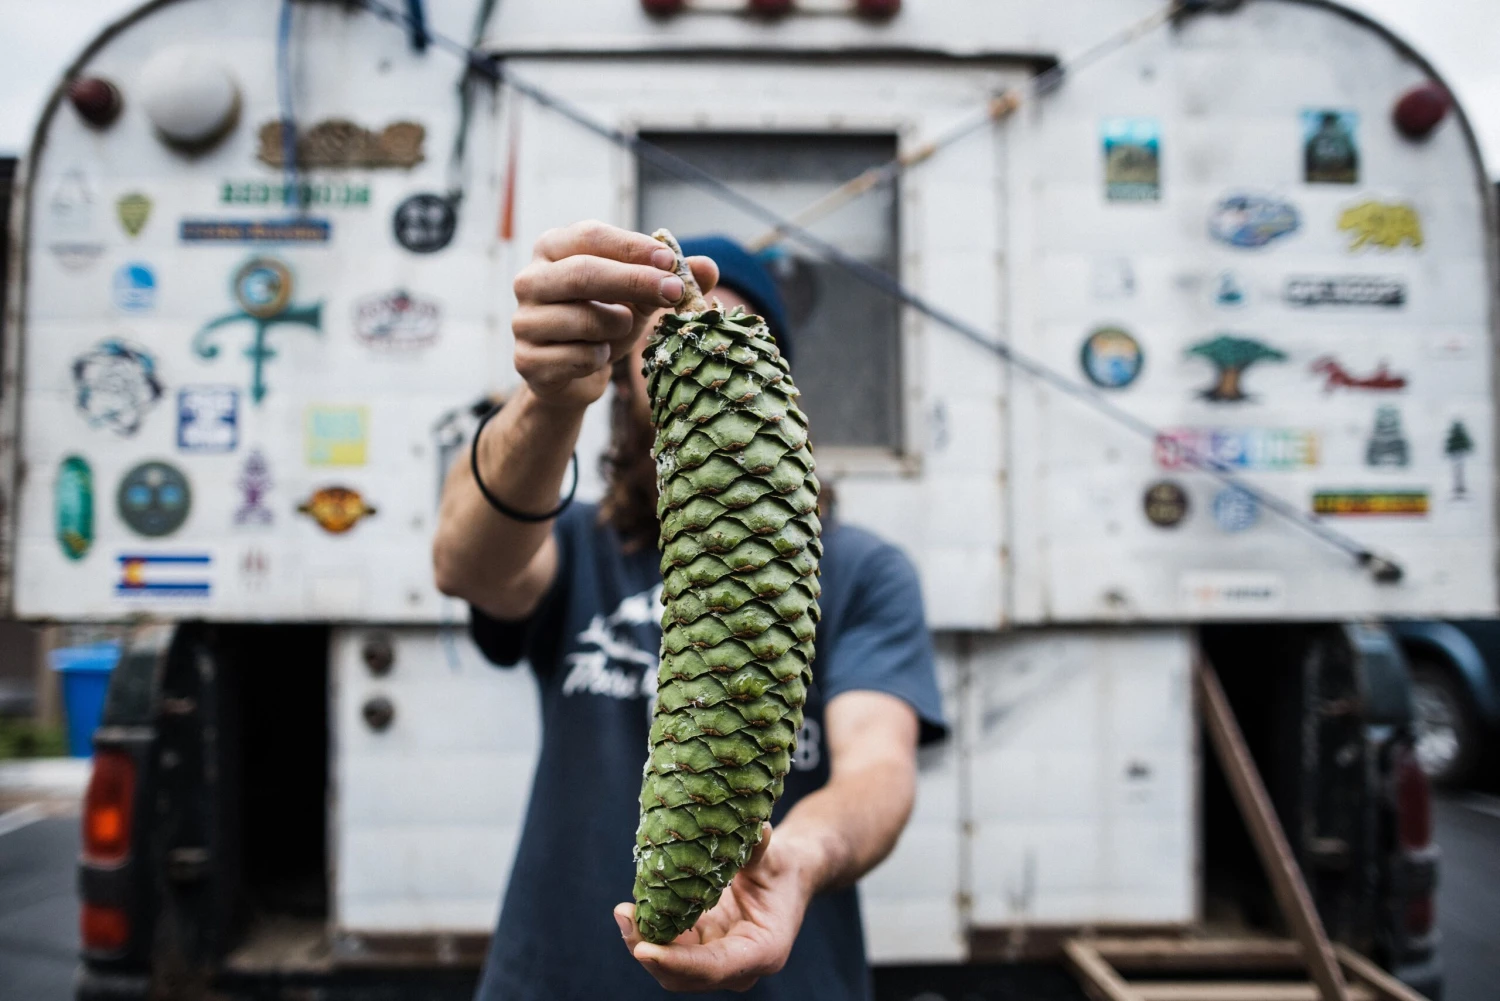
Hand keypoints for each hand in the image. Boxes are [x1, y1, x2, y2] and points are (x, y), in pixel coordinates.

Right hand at [511, 220, 718, 410]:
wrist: (571, 375)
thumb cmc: (605, 321)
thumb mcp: (640, 295)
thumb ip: (672, 279)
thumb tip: (709, 267)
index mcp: (553, 249)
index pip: (590, 235)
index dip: (633, 247)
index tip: (671, 261)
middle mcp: (530, 280)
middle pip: (583, 272)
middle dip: (635, 281)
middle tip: (674, 292)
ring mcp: (523, 321)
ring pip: (582, 318)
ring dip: (618, 326)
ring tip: (622, 327)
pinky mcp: (526, 360)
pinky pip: (578, 357)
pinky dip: (600, 358)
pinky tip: (599, 355)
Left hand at [614, 825, 811, 992]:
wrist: (787, 879)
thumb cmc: (783, 870)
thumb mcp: (776, 859)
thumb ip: (762, 850)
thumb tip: (761, 830)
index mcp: (762, 951)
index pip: (715, 967)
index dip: (678, 962)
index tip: (644, 950)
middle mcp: (739, 967)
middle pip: (686, 975)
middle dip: (651, 953)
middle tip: (625, 917)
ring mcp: (717, 960)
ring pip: (672, 968)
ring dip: (644, 943)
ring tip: (624, 912)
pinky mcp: (701, 948)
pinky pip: (670, 949)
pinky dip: (650, 933)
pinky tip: (633, 910)